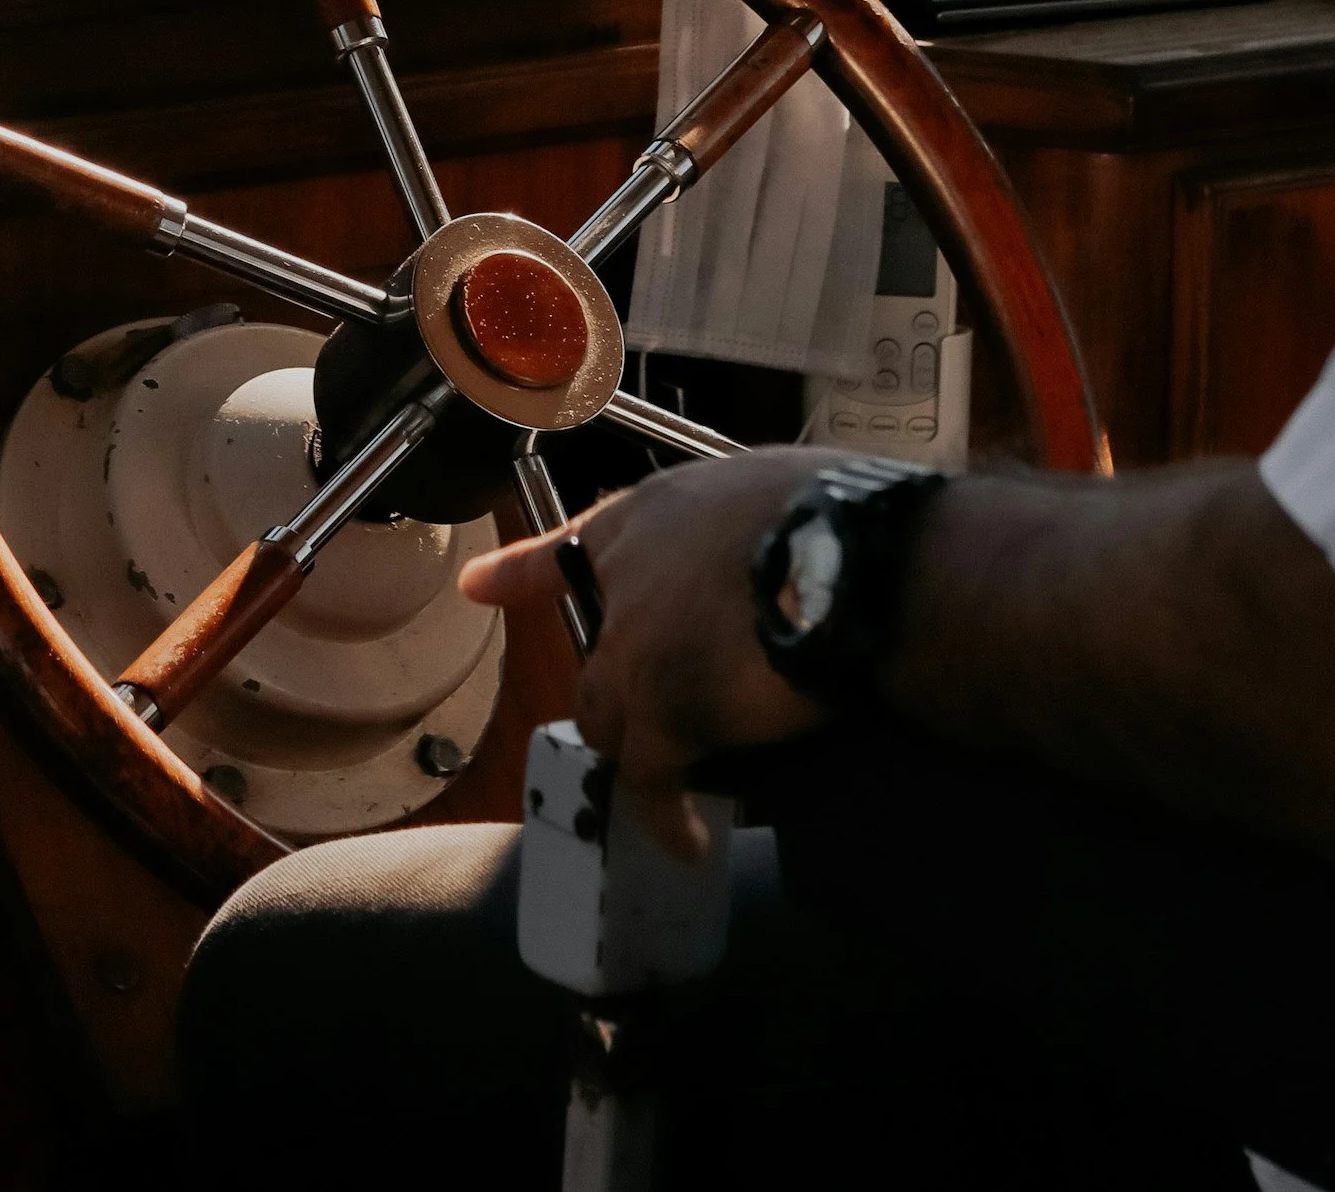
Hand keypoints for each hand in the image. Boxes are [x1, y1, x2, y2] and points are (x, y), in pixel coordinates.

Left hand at [459, 447, 832, 857]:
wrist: (855, 559)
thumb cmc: (839, 513)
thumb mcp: (775, 491)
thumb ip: (742, 528)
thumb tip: (772, 553)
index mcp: (653, 515)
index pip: (573, 545)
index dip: (523, 572)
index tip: (478, 587)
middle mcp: (627, 577)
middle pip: (597, 655)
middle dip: (624, 686)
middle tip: (677, 706)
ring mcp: (634, 648)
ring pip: (609, 717)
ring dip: (641, 744)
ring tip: (681, 771)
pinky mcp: (663, 713)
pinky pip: (648, 780)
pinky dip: (666, 815)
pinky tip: (686, 841)